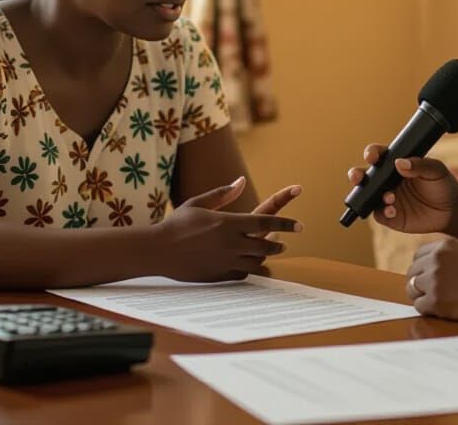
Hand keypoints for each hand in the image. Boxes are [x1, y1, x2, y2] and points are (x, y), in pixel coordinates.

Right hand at [157, 177, 301, 281]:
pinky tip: (247, 263)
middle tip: (283, 242)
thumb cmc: (176, 224)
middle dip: (278, 244)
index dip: (286, 224)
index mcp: (228, 223)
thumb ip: (223, 194)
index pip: (266, 222)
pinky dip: (248, 269)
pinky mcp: (219, 276)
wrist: (157, 251)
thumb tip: (241, 181)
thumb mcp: (198, 203)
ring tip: (267, 252)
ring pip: (257, 262)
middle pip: (266, 245)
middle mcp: (230, 243)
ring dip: (265, 256)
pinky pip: (242, 274)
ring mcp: (226, 262)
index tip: (300, 226)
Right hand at [345, 144, 457, 233]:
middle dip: (356, 175)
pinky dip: (383, 211)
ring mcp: (386, 199)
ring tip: (389, 197)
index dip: (371, 154)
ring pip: (367, 197)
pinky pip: (379, 214)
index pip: (378, 156)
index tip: (372, 156)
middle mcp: (387, 182)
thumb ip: (420, 165)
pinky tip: (392, 210)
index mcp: (395, 165)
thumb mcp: (435, 170)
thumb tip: (399, 163)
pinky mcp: (390, 217)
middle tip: (358, 177)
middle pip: (364, 176)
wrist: (451, 210)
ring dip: (370, 196)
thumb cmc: (442, 184)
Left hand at [404, 237, 457, 323]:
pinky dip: (430, 310)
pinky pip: (419, 307)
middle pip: (411, 273)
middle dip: (420, 284)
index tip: (434, 278)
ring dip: (424, 297)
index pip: (417, 257)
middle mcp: (434, 260)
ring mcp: (434, 281)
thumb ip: (446, 257)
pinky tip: (447, 309)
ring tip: (444, 301)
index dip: (423, 269)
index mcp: (442, 245)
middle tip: (437, 293)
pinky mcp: (436, 301)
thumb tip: (423, 270)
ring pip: (412, 290)